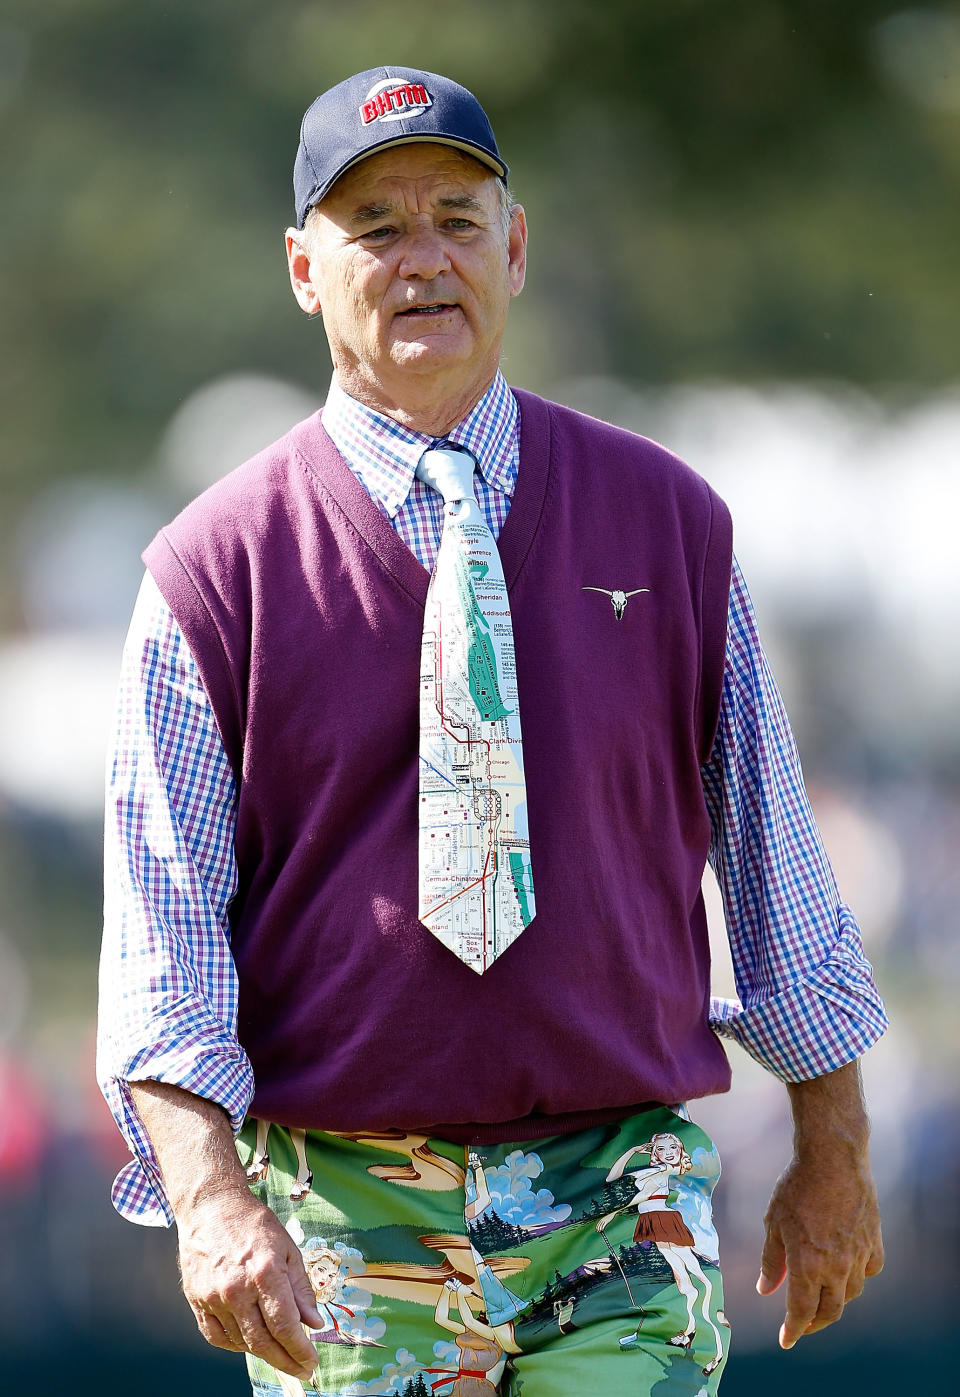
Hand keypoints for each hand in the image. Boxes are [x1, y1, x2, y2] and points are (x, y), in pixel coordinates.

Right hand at [178, 1186, 326, 1378]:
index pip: (285, 1326)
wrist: (211, 1206)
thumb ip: (301, 1288)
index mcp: (265, 1273)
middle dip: (286, 1361)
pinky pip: (216, 1336)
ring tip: (279, 1353)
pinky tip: (248, 1342)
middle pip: (264, 1341)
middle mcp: (238, 1290)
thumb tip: (314, 1322)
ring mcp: (214, 1297)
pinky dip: (234, 1346)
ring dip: (263, 1353)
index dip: (300, 1350)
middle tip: (300, 1370)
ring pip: (242, 1342)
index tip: (311, 1362)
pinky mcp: (197, 1300)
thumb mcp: (288, 1248)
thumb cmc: (253, 1224)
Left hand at [758, 1068, 883, 1349]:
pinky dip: (857, 1275)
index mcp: (808, 1265)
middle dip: (815, 1324)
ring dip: (836, 1299)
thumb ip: (771, 1261)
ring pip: (851, 1293)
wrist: (833, 1157)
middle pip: (831, 1311)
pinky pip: (869, 1270)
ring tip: (821, 1294)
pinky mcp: (874, 1241)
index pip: (802, 1312)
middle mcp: (837, 1267)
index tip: (785, 1340)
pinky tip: (846, 1268)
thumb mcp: (774, 1222)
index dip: (793, 1330)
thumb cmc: (796, 1186)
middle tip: (802, 1325)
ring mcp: (859, 1255)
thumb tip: (765, 1290)